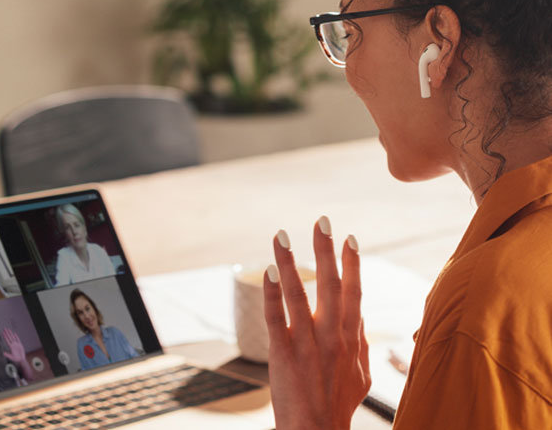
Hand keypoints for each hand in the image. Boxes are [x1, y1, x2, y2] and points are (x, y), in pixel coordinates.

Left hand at [1, 328, 25, 363]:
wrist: (21, 359)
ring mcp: (16, 344)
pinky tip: (14, 334)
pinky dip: (16, 337)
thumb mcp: (11, 357)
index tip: (3, 333)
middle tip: (4, 329)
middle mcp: (13, 345)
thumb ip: (7, 355)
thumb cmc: (16, 359)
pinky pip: (18, 340)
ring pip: (13, 337)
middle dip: (7, 333)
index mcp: (11, 347)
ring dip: (11, 333)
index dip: (5, 337)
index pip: (7, 340)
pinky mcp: (20, 345)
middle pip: (9, 337)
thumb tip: (3, 353)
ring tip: (8, 329)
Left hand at [264, 217, 370, 429]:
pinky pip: (276, 317)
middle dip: (326, 250)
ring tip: (281, 235)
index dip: (352, 264)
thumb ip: (360, 342)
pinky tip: (266, 271)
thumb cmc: (338, 404)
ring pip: (298, 294)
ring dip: (289, 262)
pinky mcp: (284, 353)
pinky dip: (271, 292)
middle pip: (330, 285)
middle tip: (321, 220)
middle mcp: (332, 336)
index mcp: (351, 338)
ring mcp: (307, 343)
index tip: (350, 238)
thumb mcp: (360, 373)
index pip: (354, 293)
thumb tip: (360, 314)